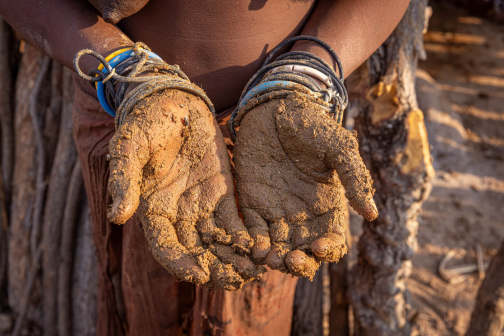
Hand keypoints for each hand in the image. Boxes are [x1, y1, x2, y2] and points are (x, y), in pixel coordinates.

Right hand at [107, 89, 263, 289]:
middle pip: (198, 253)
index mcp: (153, 210)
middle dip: (217, 270)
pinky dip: (246, 236)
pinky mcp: (223, 192)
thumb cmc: (146, 124)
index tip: (201, 275)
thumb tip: (118, 216)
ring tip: (255, 272)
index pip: (167, 249)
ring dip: (236, 259)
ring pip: (219, 243)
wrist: (173, 102)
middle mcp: (178, 214)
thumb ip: (125, 181)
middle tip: (239, 281)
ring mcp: (202, 205)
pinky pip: (235, 221)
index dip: (182, 265)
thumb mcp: (130, 148)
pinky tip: (261, 247)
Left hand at [233, 94, 377, 278]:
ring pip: (278, 249)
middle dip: (299, 264)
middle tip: (291, 260)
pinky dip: (253, 245)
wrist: (275, 107)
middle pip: (304, 252)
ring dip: (275, 260)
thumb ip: (353, 178)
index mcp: (327, 205)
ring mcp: (276, 211)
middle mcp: (303, 215)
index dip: (328, 249)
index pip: (332, 239)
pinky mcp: (252, 204)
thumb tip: (372, 215)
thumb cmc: (311, 125)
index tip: (318, 247)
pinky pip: (253, 232)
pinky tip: (254, 248)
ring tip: (270, 259)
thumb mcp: (337, 148)